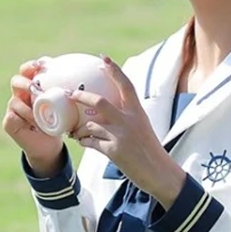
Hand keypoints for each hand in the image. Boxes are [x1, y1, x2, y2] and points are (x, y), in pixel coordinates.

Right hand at [3, 59, 64, 175]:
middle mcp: (21, 96)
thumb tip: (96, 80)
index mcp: (33, 89)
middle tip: (36, 87)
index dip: (32, 66)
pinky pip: (13, 117)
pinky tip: (37, 123)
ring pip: (15, 101)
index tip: (43, 63)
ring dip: (28, 105)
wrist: (49, 146)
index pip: (28, 72)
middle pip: (16, 81)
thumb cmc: (60, 125)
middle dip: (25, 82)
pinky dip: (25, 119)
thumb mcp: (69, 109)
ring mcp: (13, 109)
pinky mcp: (10, 123)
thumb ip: (74, 96)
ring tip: (38, 110)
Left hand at [69, 57, 185, 206]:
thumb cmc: (150, 151)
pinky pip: (91, 142)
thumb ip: (127, 118)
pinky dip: (84, 141)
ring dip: (79, 128)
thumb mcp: (142, 129)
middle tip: (70, 94)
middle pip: (99, 102)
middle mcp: (129, 121)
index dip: (115, 71)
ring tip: (75, 130)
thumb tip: (103, 112)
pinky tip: (82, 141)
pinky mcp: (114, 151)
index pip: (126, 86)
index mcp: (138, 113)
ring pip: (91, 125)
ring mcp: (121, 136)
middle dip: (81, 96)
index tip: (104, 59)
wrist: (160, 172)